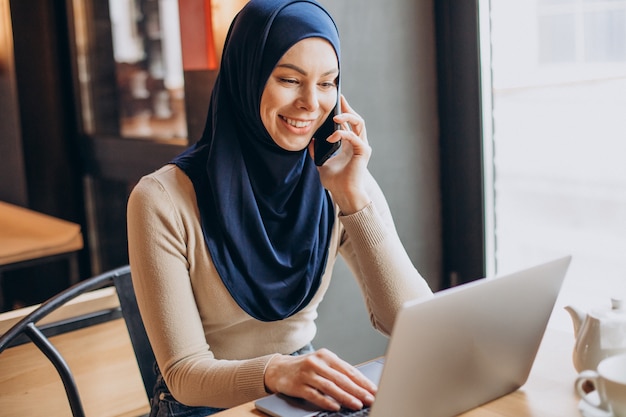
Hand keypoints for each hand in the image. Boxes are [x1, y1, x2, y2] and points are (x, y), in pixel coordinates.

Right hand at [264, 348, 376, 411]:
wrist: (278, 369)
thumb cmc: (304, 368)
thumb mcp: (322, 364)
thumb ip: (337, 372)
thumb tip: (360, 386)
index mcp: (326, 356)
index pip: (348, 369)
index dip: (362, 381)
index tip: (373, 390)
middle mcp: (317, 362)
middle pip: (341, 378)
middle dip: (358, 390)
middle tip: (370, 398)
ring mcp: (306, 373)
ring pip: (330, 386)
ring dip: (345, 396)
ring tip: (357, 404)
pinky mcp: (297, 385)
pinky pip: (314, 394)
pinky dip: (326, 401)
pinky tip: (336, 406)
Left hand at [309, 95, 371, 214]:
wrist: (343, 194)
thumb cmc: (335, 182)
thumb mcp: (321, 163)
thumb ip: (317, 152)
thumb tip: (311, 142)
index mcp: (349, 145)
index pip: (348, 123)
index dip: (343, 110)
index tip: (336, 100)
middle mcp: (358, 143)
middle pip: (357, 119)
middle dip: (347, 107)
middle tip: (339, 98)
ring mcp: (362, 146)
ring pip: (359, 123)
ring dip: (347, 116)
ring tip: (335, 116)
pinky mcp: (363, 151)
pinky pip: (353, 136)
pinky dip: (342, 134)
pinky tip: (331, 137)